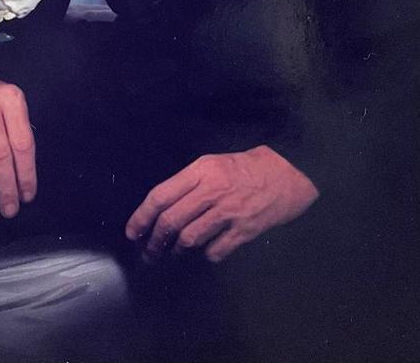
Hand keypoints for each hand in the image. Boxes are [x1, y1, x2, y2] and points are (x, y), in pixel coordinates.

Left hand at [125, 145, 318, 262]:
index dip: (142, 216)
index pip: (161, 195)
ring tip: (173, 253)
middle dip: (154, 241)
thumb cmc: (246, 167)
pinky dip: (207, 255)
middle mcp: (211, 191)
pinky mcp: (244, 230)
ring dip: (177, 250)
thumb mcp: (213, 163)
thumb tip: (163, 207)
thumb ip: (189, 183)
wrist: (287, 173)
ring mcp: (228, 212)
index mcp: (200, 170)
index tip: (131, 232)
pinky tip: (206, 252)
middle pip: (172, 220)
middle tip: (148, 253)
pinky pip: (216, 251)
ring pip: (190, 238)